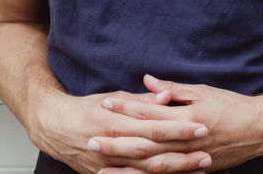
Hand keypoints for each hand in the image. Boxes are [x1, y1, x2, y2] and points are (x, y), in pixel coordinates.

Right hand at [32, 87, 212, 173]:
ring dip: (174, 171)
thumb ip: (143, 100)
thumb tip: (167, 95)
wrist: (54, 127)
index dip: (179, 128)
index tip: (201, 126)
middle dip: (182, 154)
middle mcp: (113, 146)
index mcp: (117, 122)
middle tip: (208, 152)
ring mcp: (109, 165)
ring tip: (199, 168)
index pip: (154, 126)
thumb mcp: (114, 97)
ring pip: (146, 172)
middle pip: (153, 153)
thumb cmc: (87, 109)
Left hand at [91, 75, 262, 172]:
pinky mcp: (194, 170)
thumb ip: (173, 89)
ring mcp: (190, 159)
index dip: (127, 108)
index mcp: (187, 117)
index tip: (105, 103)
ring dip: (125, 168)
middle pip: (145, 144)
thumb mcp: (203, 91)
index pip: (150, 113)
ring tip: (101, 167)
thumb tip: (148, 81)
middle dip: (117, 143)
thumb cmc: (232, 107)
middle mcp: (186, 141)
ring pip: (152, 167)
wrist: (260, 129)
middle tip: (91, 140)